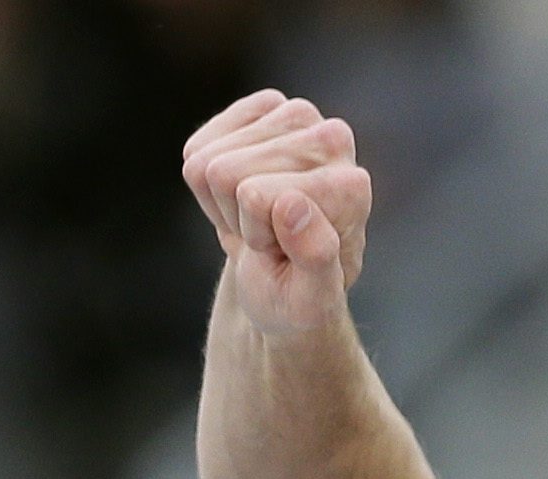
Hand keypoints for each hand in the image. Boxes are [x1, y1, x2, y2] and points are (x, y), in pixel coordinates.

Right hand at [181, 90, 371, 334]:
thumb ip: (314, 256)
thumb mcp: (309, 301)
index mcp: (350, 186)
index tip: (282, 252)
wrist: (286, 278)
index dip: (255, 234)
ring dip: (224, 201)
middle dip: (239, 215)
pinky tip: (240, 195)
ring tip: (258, 220)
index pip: (254, 196)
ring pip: (209, 161)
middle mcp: (332, 139)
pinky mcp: (266, 107)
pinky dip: (207, 180)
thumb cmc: (297, 294)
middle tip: (268, 237)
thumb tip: (291, 203)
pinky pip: (198, 148)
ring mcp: (299, 116)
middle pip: (227, 173)